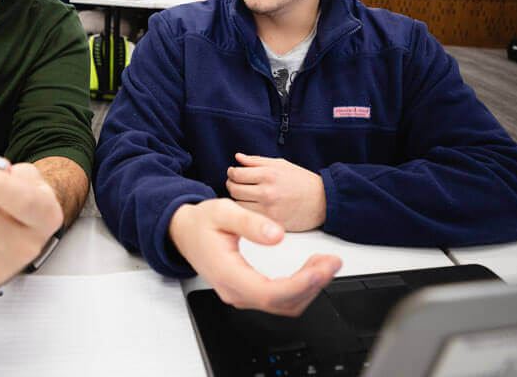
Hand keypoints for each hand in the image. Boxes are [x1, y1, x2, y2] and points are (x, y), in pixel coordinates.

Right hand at [169, 199, 340, 315]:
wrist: (184, 232)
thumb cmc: (202, 222)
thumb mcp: (223, 211)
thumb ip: (249, 223)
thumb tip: (276, 235)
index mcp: (227, 273)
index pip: (269, 292)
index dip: (300, 285)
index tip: (321, 269)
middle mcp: (235, 291)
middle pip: (281, 303)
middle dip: (313, 284)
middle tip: (332, 261)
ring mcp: (241, 295)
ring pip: (284, 306)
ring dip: (309, 288)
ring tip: (325, 263)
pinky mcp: (248, 293)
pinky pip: (279, 301)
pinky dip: (300, 288)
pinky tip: (311, 271)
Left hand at [226, 153, 326, 230]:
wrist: (323, 202)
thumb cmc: (302, 181)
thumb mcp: (281, 164)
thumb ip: (256, 161)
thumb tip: (238, 158)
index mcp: (268, 175)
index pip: (236, 174)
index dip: (232, 173)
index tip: (234, 173)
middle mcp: (267, 192)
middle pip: (234, 189)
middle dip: (232, 185)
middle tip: (237, 184)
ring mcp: (268, 210)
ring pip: (238, 205)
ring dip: (238, 199)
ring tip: (246, 195)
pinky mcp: (271, 223)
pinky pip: (249, 217)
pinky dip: (246, 211)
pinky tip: (253, 206)